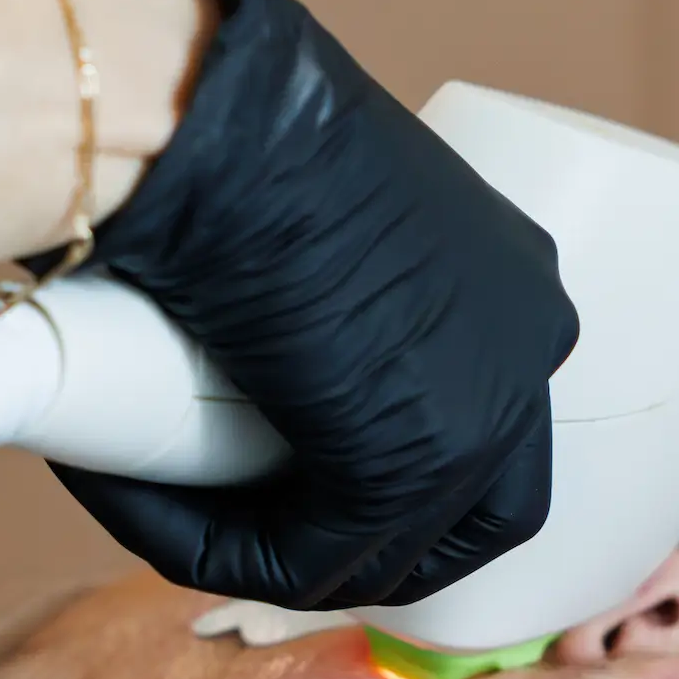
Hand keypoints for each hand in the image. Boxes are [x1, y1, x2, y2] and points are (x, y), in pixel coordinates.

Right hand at [20, 0, 579, 610]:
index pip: (492, 425)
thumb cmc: (225, 125)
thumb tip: (237, 339)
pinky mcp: (407, 470)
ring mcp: (485, 412)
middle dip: (367, 544)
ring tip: (166, 508)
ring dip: (276, 552)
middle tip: (255, 532)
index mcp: (515, 274)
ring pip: (386, 552)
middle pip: (473, 511)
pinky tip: (149, 514)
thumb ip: (304, 282)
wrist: (206, 116)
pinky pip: (308, 561)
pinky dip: (221, 553)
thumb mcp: (302, 210)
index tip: (298, 474)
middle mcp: (529, 342)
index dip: (396, 470)